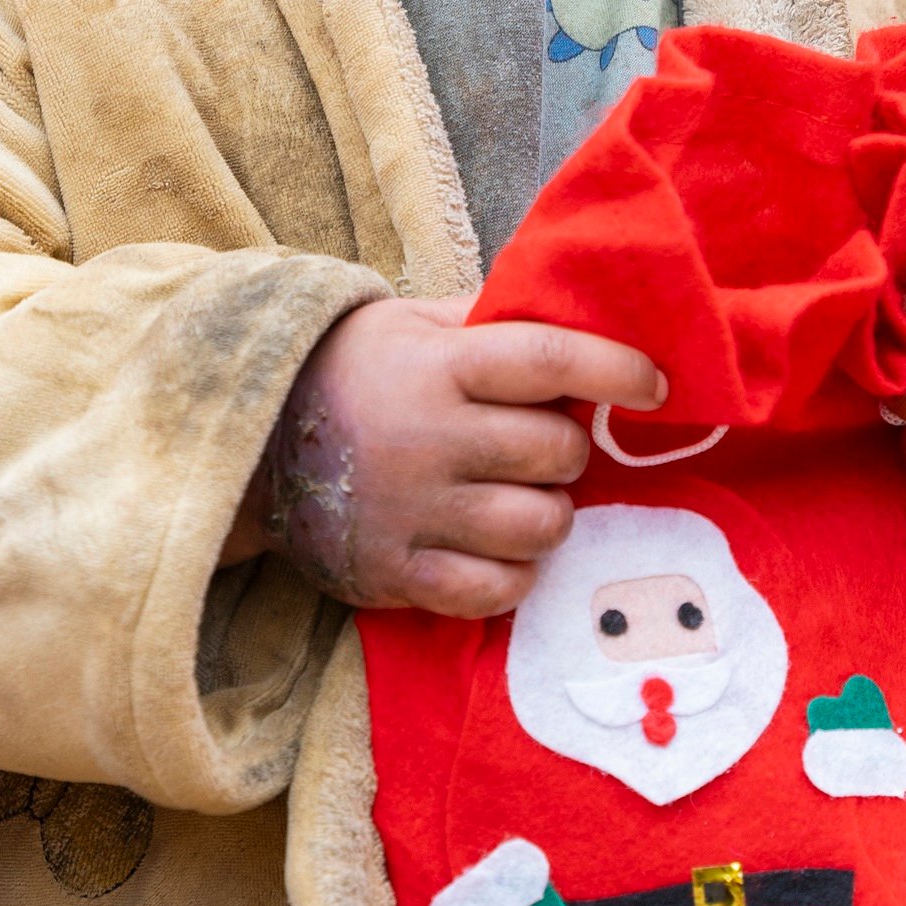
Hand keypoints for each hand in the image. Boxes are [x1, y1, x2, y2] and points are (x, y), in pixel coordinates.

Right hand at [228, 296, 664, 615]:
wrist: (250, 439)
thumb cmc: (355, 370)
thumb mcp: (413, 322)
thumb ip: (492, 320)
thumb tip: (584, 314)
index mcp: (438, 365)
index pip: (551, 360)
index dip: (616, 370)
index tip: (654, 383)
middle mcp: (429, 438)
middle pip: (555, 453)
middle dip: (565, 450)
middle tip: (538, 445)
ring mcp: (412, 511)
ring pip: (540, 527)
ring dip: (547, 514)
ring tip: (518, 497)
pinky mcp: (395, 573)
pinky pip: (496, 591)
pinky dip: (513, 574)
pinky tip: (496, 549)